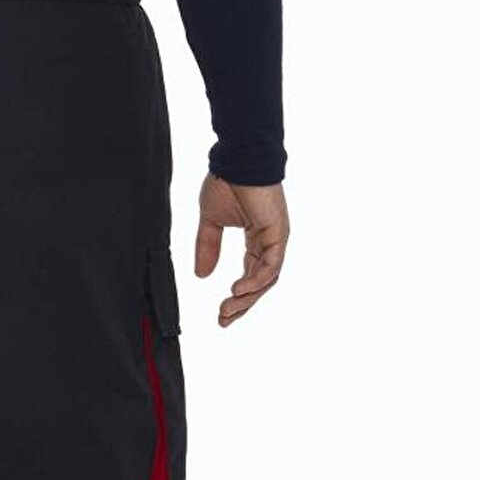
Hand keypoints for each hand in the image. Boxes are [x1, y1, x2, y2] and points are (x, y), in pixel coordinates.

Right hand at [194, 173, 289, 327]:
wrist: (236, 160)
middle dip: (242, 304)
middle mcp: (269, 242)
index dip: (237, 297)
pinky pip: (271, 265)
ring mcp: (276, 238)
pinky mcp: (278, 233)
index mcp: (256, 239)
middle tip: (224, 319)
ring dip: (247, 297)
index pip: (250, 275)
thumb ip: (208, 247)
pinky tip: (238, 290)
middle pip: (260, 283)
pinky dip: (256, 280)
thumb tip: (201, 276)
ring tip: (228, 309)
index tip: (221, 315)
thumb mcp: (210, 221)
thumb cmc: (226, 182)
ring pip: (267, 278)